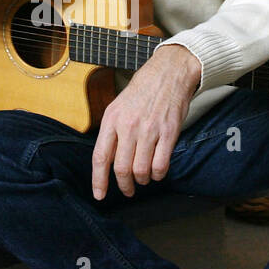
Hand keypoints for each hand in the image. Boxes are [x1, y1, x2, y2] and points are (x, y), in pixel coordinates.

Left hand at [92, 44, 201, 199]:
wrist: (168, 73)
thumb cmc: (142, 90)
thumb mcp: (118, 106)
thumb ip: (112, 132)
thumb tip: (108, 160)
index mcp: (111, 119)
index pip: (100, 157)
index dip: (99, 180)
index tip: (100, 195)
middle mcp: (128, 126)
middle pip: (121, 169)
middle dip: (125, 185)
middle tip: (128, 190)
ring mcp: (149, 129)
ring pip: (141, 170)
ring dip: (143, 180)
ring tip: (144, 178)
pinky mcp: (169, 132)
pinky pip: (161, 164)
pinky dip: (159, 174)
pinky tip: (158, 171)